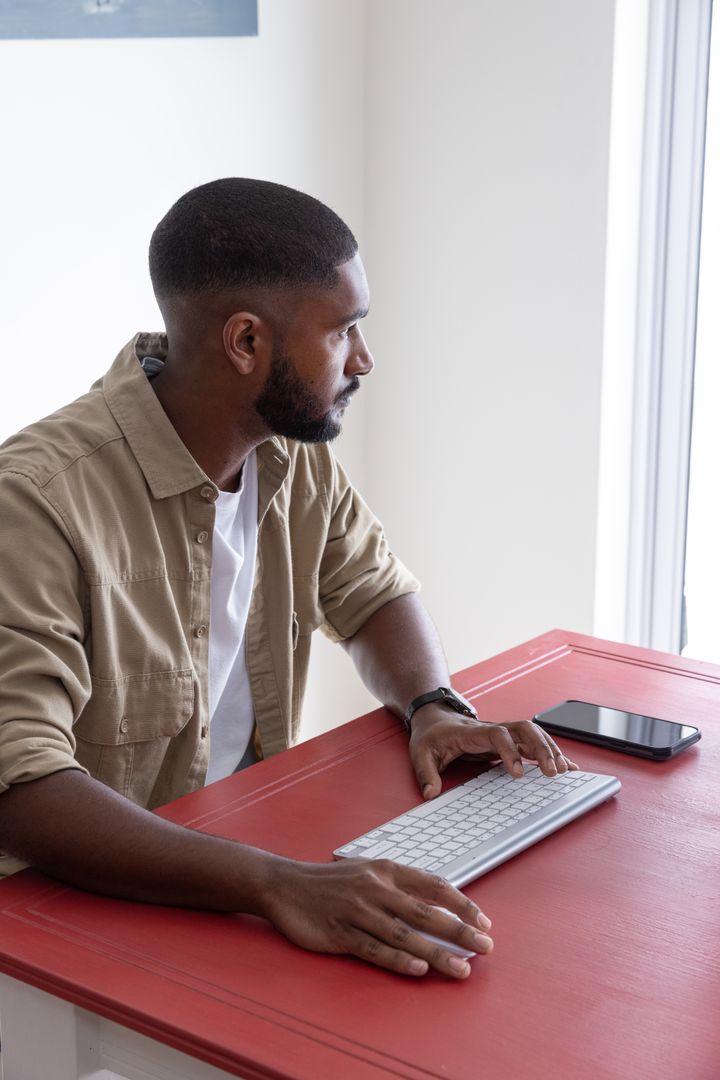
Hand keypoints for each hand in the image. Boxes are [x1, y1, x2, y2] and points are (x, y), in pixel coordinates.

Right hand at [263, 856, 492, 977]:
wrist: (286, 885)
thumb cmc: (332, 880)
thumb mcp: (368, 869)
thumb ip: (399, 882)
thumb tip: (437, 899)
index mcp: (386, 870)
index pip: (433, 885)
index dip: (461, 903)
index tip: (483, 921)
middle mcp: (376, 888)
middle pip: (425, 912)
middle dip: (459, 931)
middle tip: (485, 946)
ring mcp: (359, 912)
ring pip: (405, 936)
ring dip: (436, 955)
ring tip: (461, 969)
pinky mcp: (342, 934)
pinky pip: (376, 950)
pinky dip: (399, 961)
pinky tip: (419, 971)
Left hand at [409, 708, 578, 798]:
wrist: (435, 718)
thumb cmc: (430, 735)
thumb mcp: (420, 753)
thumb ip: (425, 773)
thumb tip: (430, 794)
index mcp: (473, 732)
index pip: (497, 734)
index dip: (510, 751)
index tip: (517, 773)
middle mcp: (493, 729)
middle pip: (524, 729)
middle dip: (541, 748)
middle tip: (552, 772)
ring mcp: (503, 734)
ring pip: (533, 734)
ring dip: (550, 750)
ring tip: (564, 771)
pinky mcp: (509, 742)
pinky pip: (534, 744)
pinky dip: (551, 753)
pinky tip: (566, 767)